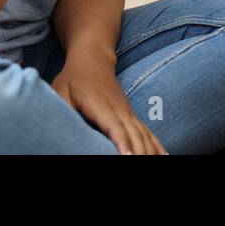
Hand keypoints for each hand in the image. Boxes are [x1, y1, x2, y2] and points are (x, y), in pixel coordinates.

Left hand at [51, 51, 166, 154]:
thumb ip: (62, 110)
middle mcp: (119, 109)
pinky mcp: (131, 116)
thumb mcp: (60, 92)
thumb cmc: (73, 78)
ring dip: (150, 151)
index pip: (114, 126)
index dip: (122, 142)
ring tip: (159, 164)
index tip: (127, 157)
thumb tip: (60, 130)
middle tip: (143, 168)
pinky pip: (147, 133)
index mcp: (100, 104)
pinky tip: (165, 156)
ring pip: (143, 135)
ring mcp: (128, 112)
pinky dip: (157, 145)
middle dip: (139, 153)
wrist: (93, 57)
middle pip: (133, 134)